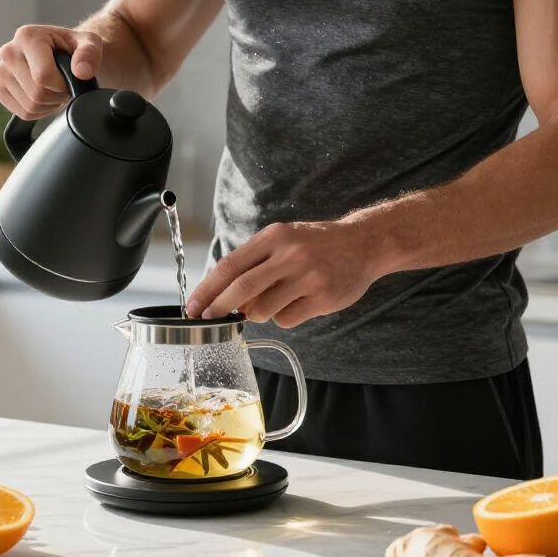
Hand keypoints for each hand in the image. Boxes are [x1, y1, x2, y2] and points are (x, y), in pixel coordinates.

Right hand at [0, 25, 102, 119]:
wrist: (62, 53)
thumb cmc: (74, 47)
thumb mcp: (90, 43)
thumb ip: (90, 54)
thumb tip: (81, 72)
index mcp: (27, 36)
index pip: (43, 76)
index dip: (63, 85)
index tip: (70, 78)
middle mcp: (8, 52)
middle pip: (37, 94)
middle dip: (57, 95)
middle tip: (64, 84)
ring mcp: (1, 72)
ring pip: (30, 106)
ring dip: (50, 103)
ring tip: (55, 87)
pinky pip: (23, 113)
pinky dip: (39, 110)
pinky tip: (45, 95)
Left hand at [184, 220, 375, 328]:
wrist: (364, 243)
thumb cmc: (315, 244)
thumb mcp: (283, 240)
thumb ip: (255, 264)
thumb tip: (223, 297)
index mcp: (274, 237)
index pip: (230, 266)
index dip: (207, 289)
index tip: (193, 306)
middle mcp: (290, 254)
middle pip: (242, 289)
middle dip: (219, 308)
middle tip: (209, 319)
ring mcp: (308, 277)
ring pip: (263, 310)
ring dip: (258, 313)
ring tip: (276, 299)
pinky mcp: (323, 298)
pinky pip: (287, 319)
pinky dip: (284, 317)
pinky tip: (299, 302)